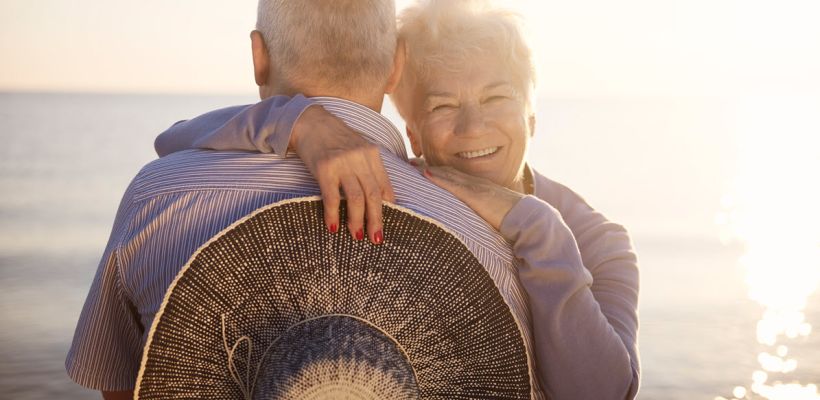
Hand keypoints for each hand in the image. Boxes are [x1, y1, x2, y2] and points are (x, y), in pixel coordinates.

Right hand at [291, 105, 394, 243]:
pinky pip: (332, 197)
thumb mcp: (358, 148)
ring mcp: (342, 163)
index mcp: (372, 154)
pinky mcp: (324, 168)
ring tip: (357, 236)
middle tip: (376, 239)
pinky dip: (333, 215)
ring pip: (356, 199)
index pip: (385, 186)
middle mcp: (360, 158)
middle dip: (376, 220)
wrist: (309, 120)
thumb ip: (370, 168)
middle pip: (373, 195)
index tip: (386, 224)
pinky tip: (333, 227)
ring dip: (357, 221)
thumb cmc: (334, 137)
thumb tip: (383, 198)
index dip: (387, 207)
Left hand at [420, 164, 523, 229]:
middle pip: (447, 171)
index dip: (437, 171)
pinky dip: (439, 178)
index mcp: (479, 188)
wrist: (527, 218)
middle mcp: (475, 183)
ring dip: (427, 169)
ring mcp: (475, 188)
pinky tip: (426, 173)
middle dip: (426, 166)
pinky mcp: (475, 195)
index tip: (420, 168)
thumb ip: (480, 213)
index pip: (454, 176)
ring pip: (447, 174)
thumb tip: (470, 222)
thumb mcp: (492, 214)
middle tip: (408, 162)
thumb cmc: (511, 220)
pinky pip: (453, 185)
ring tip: (410, 165)